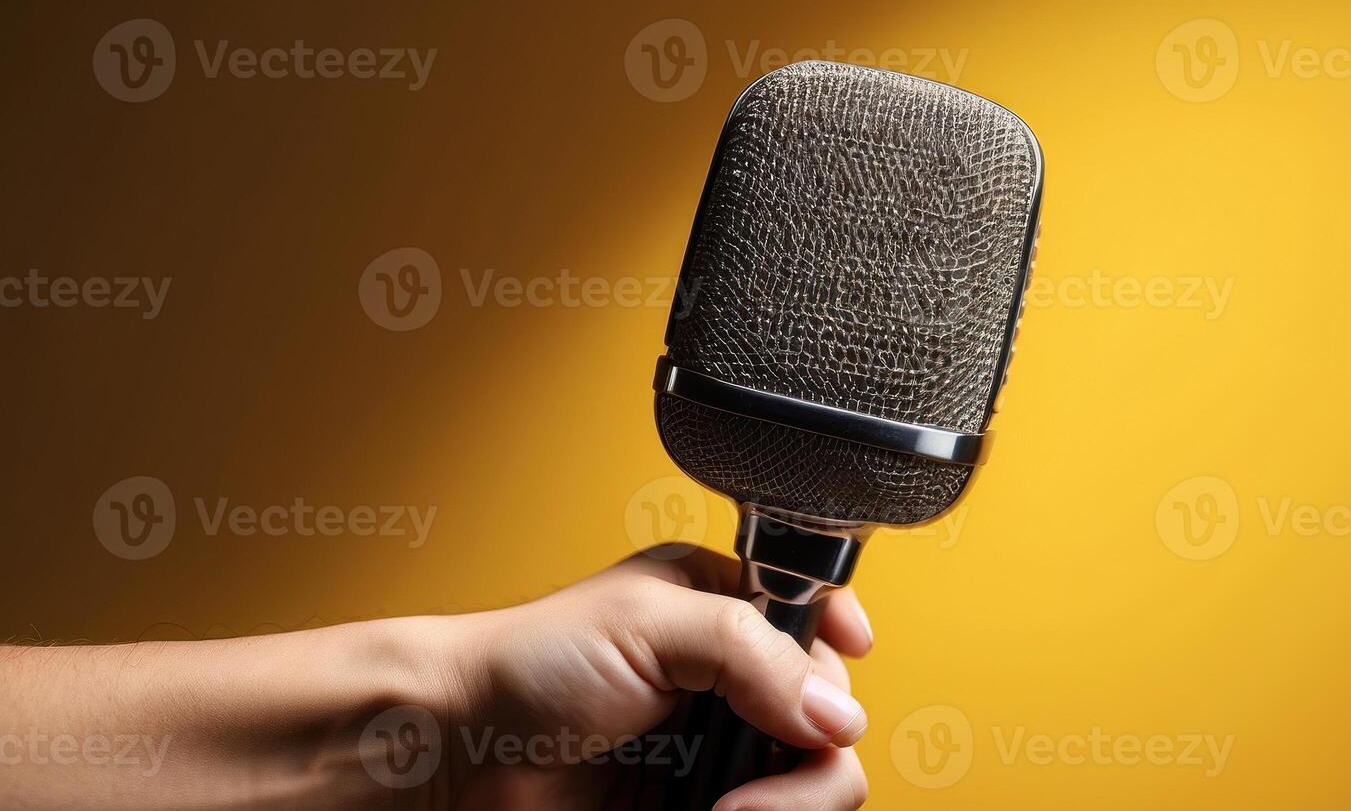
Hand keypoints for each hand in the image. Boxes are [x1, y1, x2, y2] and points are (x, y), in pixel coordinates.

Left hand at [440, 545, 873, 809]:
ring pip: (809, 780)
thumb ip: (748, 650)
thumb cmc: (528, 661)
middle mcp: (730, 676)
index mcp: (722, 607)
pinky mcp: (698, 804)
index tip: (846, 680)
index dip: (842, 651)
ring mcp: (716, 747)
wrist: (456, 750)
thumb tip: (836, 711)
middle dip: (813, 756)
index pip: (820, 624)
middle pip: (829, 716)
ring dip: (786, 805)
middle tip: (755, 789)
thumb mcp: (647, 624)